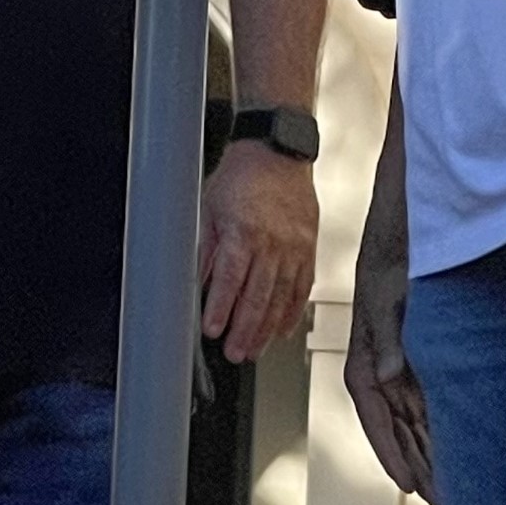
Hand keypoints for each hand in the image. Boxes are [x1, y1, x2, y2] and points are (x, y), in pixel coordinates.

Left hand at [198, 142, 316, 364]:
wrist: (278, 151)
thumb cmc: (241, 175)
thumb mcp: (211, 207)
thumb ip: (206, 249)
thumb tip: (196, 283)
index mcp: (243, 231)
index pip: (229, 280)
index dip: (220, 309)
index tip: (212, 331)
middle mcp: (272, 242)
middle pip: (258, 297)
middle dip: (244, 331)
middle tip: (234, 353)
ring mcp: (295, 247)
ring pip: (282, 299)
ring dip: (267, 330)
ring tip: (254, 350)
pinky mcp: (309, 248)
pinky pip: (302, 288)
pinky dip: (292, 313)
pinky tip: (282, 330)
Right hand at [345, 237, 430, 500]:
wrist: (408, 224)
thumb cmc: (392, 254)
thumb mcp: (385, 292)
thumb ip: (387, 335)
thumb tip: (389, 373)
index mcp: (364, 357)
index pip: (374, 415)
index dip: (389, 451)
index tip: (408, 485)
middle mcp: (383, 368)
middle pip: (398, 429)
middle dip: (418, 468)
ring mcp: (404, 366)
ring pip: (416, 423)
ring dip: (432, 456)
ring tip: (456, 494)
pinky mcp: (425, 358)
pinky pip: (431, 403)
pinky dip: (443, 429)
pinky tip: (461, 451)